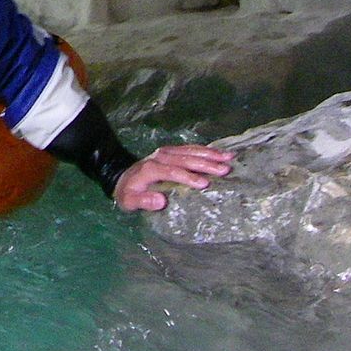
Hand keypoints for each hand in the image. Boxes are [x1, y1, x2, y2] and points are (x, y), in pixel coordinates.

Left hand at [112, 144, 233, 211]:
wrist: (122, 176)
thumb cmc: (128, 192)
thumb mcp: (129, 201)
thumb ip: (142, 201)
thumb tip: (160, 202)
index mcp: (150, 169)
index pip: (171, 172)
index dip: (187, 177)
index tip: (204, 184)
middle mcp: (159, 157)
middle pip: (185, 159)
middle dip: (205, 164)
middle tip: (224, 170)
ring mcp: (166, 152)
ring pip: (190, 151)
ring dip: (210, 154)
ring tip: (228, 158)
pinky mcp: (172, 151)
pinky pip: (190, 148)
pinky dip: (206, 150)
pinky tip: (220, 152)